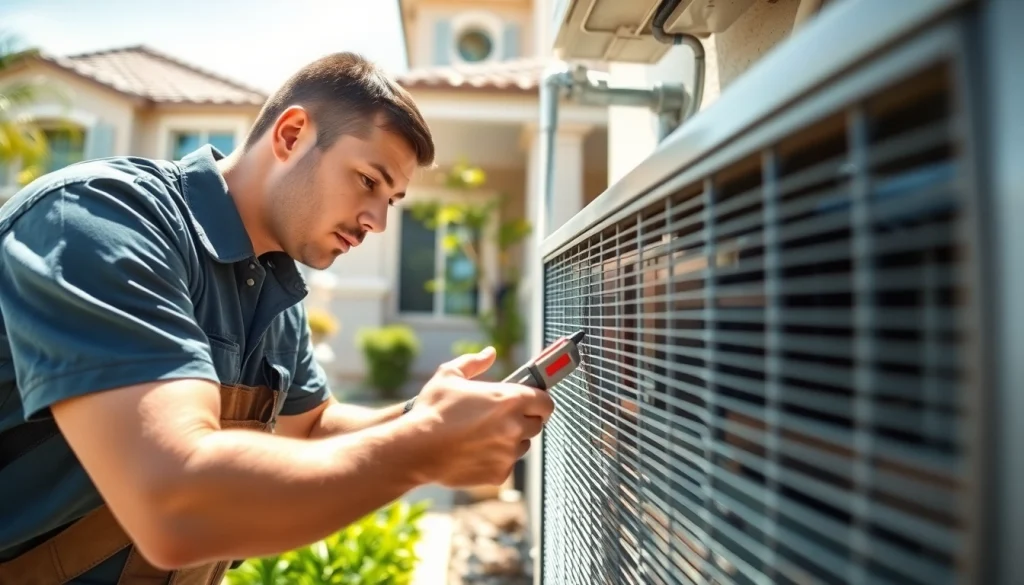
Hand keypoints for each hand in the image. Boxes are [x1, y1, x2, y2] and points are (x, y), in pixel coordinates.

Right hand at [409, 346, 555, 487]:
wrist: (415, 449)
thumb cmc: (432, 409)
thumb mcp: (449, 375)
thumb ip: (474, 362)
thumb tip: (489, 353)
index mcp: (510, 399)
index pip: (546, 402)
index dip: (539, 401)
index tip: (529, 401)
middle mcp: (515, 426)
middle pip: (537, 424)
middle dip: (524, 420)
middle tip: (502, 418)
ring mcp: (509, 452)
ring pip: (522, 446)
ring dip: (511, 440)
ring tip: (484, 435)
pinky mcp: (500, 474)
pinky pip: (507, 464)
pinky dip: (497, 460)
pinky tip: (475, 451)